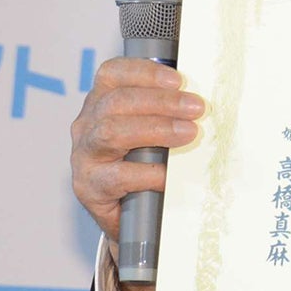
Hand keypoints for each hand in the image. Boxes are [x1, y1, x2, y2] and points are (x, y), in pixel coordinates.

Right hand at [70, 57, 202, 290]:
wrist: (127, 218)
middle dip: (161, 102)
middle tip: (197, 108)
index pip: (113, 73)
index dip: (145, 73)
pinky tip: (170, 174)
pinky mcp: (89, 187)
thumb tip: (206, 100)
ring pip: (111, 132)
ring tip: (189, 133)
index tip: (179, 80)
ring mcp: (84, 156)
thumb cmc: (143, 162)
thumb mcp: (152, 129)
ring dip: (156, 129)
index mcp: (101, 101)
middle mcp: (86, 124)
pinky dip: (149, 173)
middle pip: (117, 102)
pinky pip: (119, 176)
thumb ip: (168, 111)